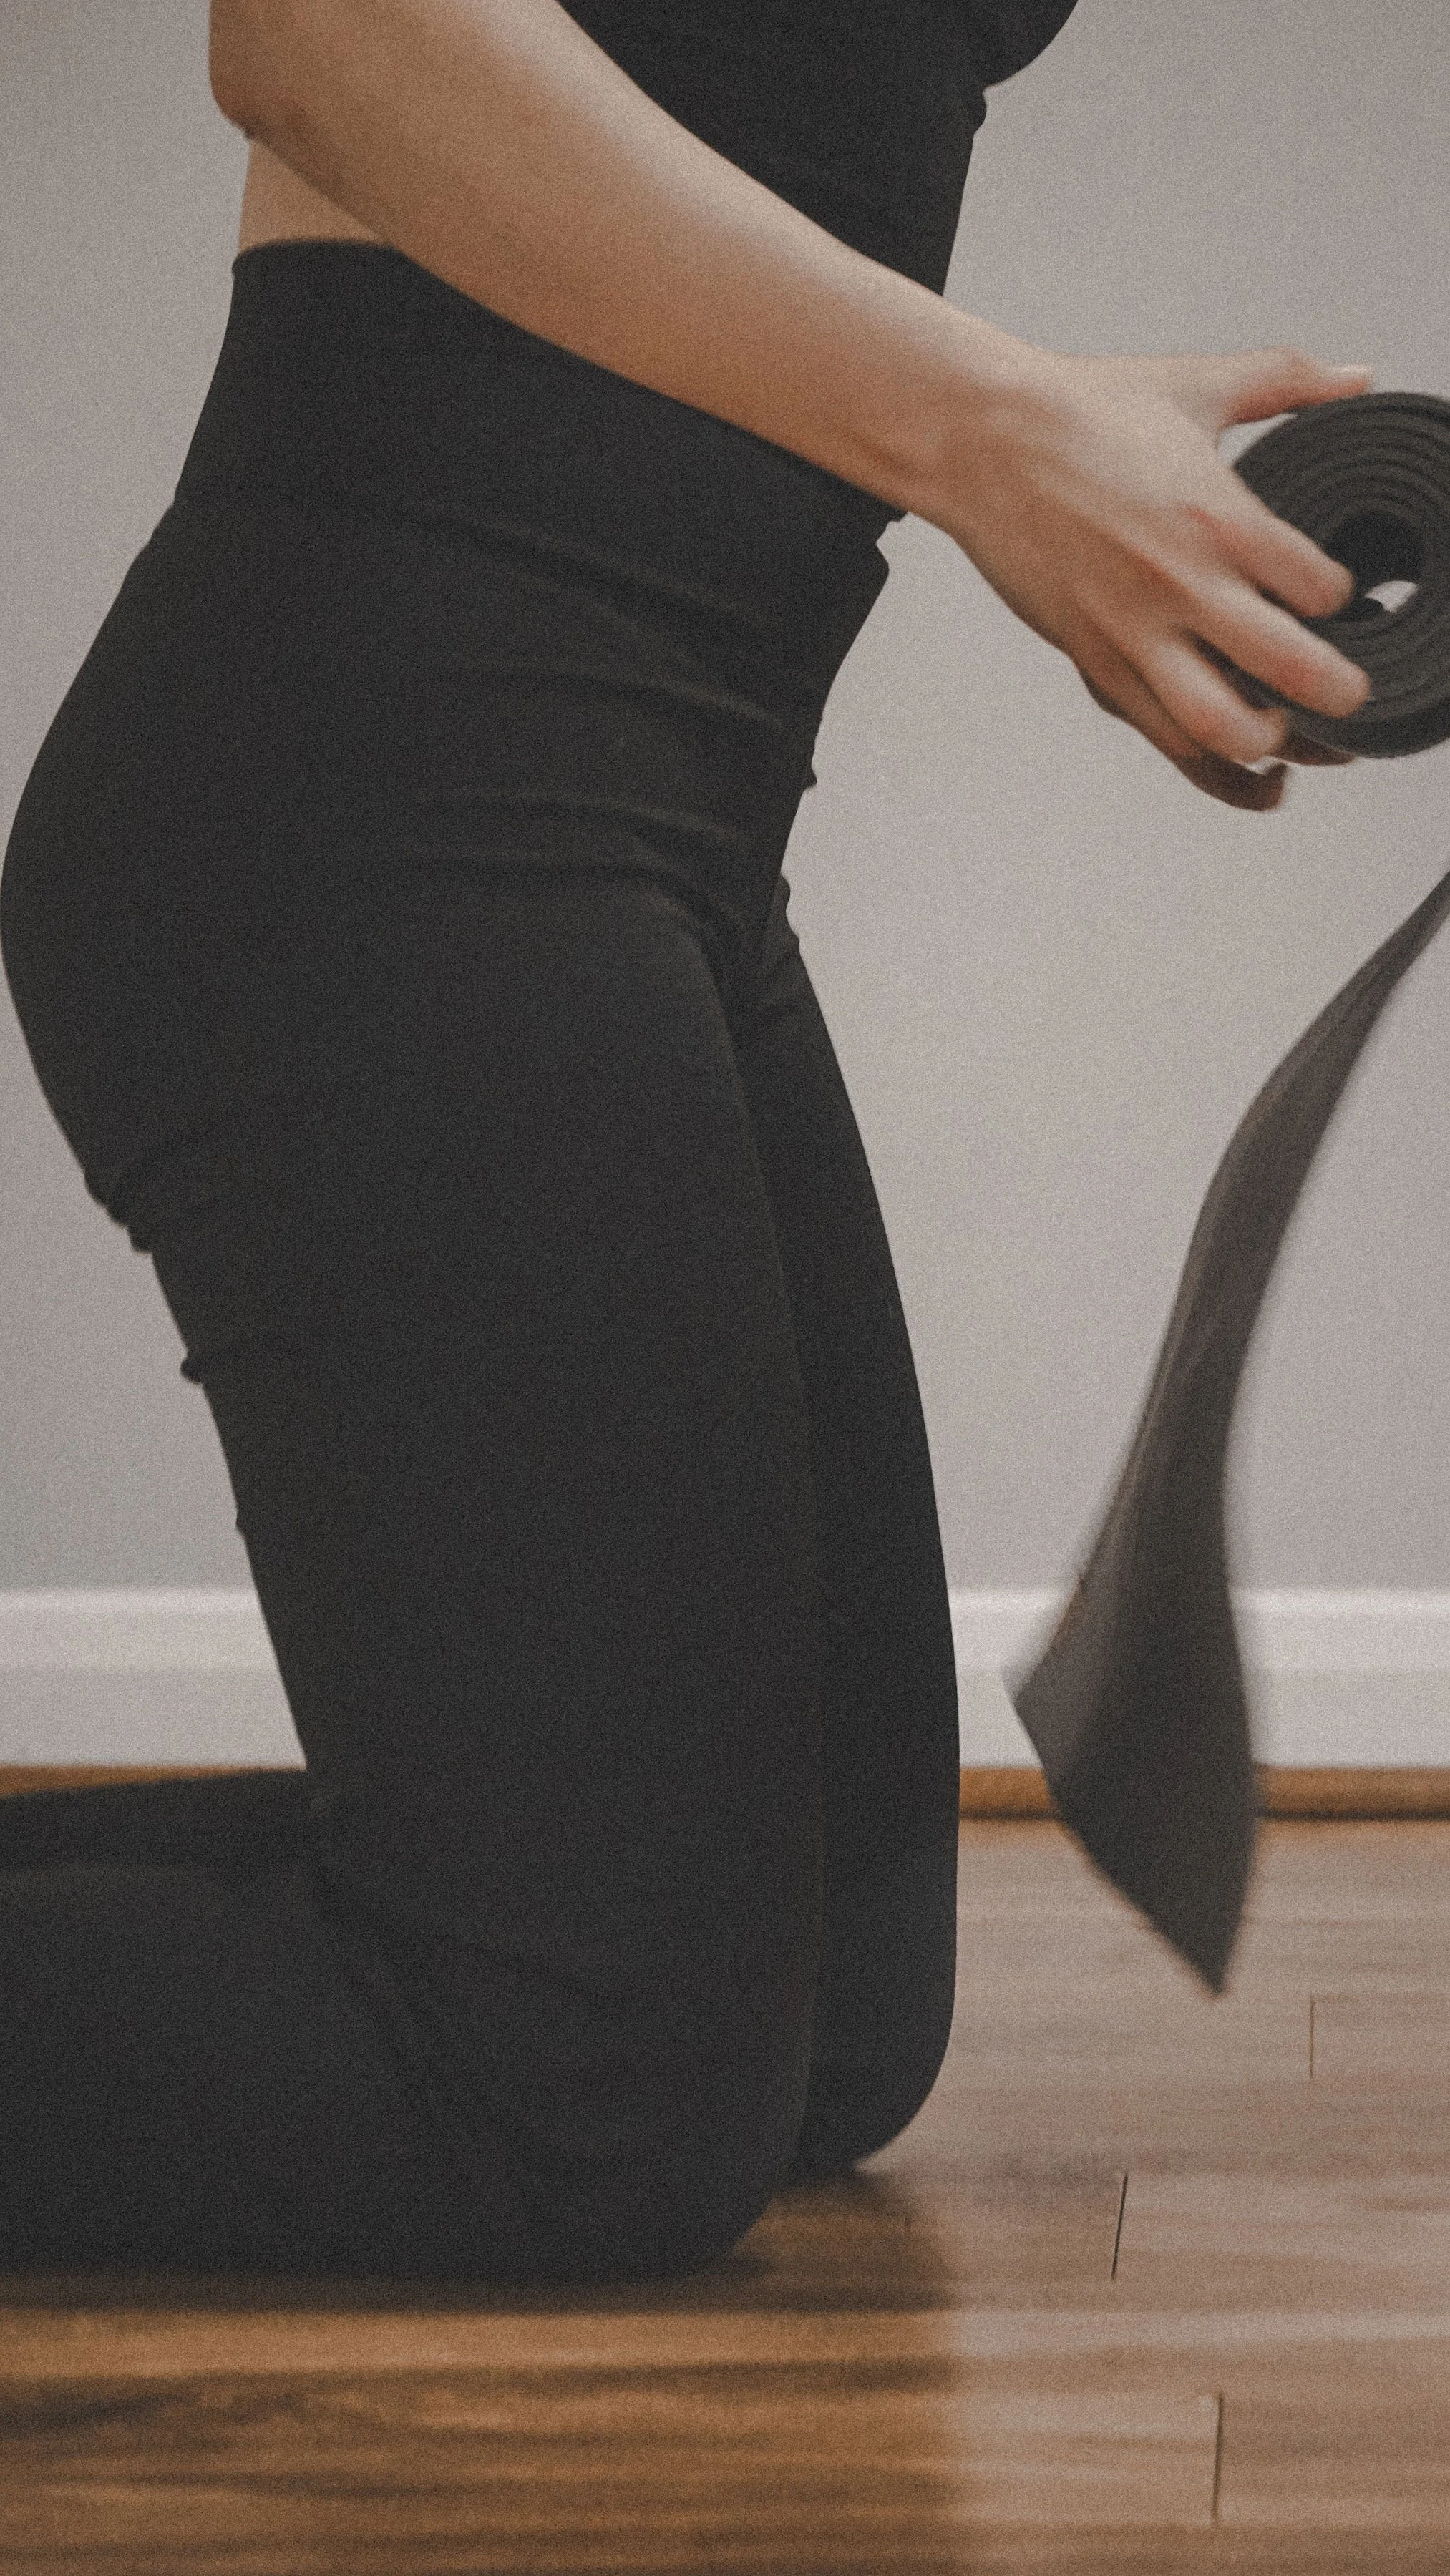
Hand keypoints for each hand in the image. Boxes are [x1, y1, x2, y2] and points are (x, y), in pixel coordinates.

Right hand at [932, 340, 1374, 808]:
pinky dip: (1214, 772)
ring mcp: (1132, 633)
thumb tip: (1358, 377)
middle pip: (1286, 668)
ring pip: (1217, 727)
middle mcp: (1178, 586)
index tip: (1337, 598)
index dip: (1344, 601)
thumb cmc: (1080, 414)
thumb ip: (1289, 378)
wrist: (982, 441)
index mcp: (1215, 517)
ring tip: (1290, 735)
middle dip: (1336, 694)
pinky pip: (1162, 740)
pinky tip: (1251, 776)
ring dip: (1268, 745)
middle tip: (1351, 694)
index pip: (1318, 588)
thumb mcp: (1197, 385)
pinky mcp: (1095, 662)